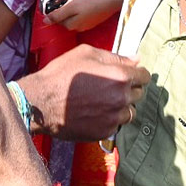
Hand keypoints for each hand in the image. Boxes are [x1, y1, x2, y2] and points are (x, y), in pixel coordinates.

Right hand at [16, 44, 149, 140]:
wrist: (41, 102)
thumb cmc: (61, 73)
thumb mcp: (86, 54)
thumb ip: (114, 56)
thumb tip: (136, 59)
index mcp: (120, 76)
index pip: (144, 76)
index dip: (136, 74)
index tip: (128, 75)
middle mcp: (121, 98)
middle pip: (138, 94)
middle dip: (128, 89)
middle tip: (109, 86)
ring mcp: (114, 117)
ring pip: (130, 111)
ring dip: (121, 106)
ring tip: (103, 101)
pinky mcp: (105, 132)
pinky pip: (116, 124)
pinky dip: (110, 119)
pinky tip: (95, 112)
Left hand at [43, 0, 123, 31]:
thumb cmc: (91, 1)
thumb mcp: (71, 6)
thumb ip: (58, 15)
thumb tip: (45, 22)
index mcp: (72, 25)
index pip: (58, 21)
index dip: (56, 12)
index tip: (58, 2)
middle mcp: (80, 28)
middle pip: (67, 20)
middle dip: (65, 11)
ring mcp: (89, 24)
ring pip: (76, 18)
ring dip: (74, 10)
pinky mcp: (96, 19)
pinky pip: (84, 15)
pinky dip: (82, 9)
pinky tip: (85, 2)